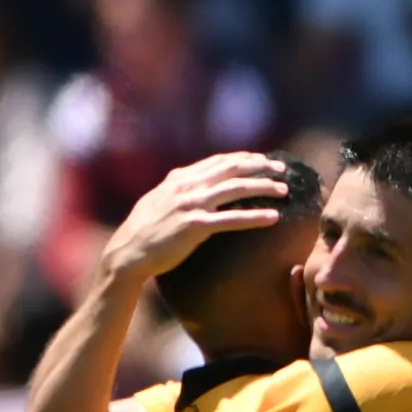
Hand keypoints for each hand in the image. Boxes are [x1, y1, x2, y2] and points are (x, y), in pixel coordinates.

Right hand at [100, 152, 297, 287]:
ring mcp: (191, 205)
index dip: (245, 158)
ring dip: (263, 188)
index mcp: (180, 178)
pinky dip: (255, 217)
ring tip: (284, 191)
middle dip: (261, 167)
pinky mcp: (195, 227)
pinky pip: (232, 220)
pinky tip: (273, 218)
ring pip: (236, 189)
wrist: (127, 253)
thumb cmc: (142, 232)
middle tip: (283, 171)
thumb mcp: (158, 200)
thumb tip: (192, 182)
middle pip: (232, 169)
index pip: (219, 161)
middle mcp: (187, 186)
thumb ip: (178, 189)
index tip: (264, 160)